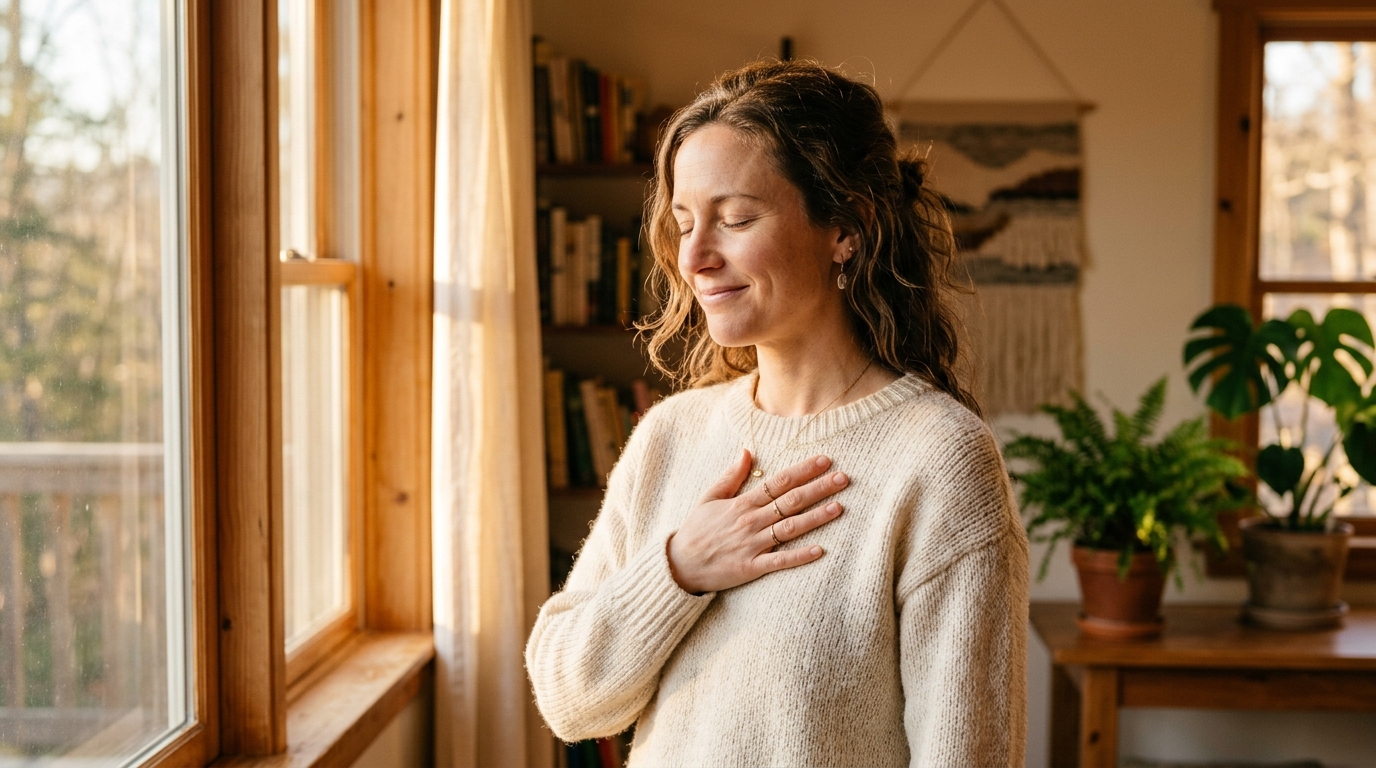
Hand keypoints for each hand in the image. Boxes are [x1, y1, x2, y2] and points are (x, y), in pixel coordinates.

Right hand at [666, 449, 848, 593]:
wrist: (679, 565)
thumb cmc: (696, 530)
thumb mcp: (709, 497)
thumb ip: (730, 476)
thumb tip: (747, 451)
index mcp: (742, 504)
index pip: (778, 482)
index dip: (803, 470)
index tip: (824, 460)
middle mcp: (750, 522)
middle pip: (790, 501)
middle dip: (818, 488)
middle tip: (844, 478)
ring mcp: (752, 545)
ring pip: (790, 528)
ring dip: (816, 517)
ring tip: (839, 507)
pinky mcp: (751, 567)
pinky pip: (779, 561)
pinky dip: (799, 556)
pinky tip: (820, 550)